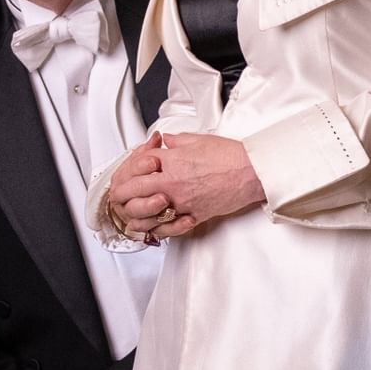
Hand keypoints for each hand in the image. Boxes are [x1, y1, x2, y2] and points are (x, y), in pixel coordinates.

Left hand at [106, 131, 263, 238]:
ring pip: (147, 214)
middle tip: (118, 195)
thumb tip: (165, 142)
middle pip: (134, 191)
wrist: (251, 172)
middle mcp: (173, 183)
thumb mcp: (197, 139)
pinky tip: (152, 228)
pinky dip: (157, 229)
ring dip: (134, 214)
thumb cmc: (229, 156)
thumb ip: (175, 141)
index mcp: (171, 162)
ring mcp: (182, 202)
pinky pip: (169, 228)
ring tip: (129, 214)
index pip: (137, 167)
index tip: (125, 175)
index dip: (128, 170)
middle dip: (122, 193)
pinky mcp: (194, 215)